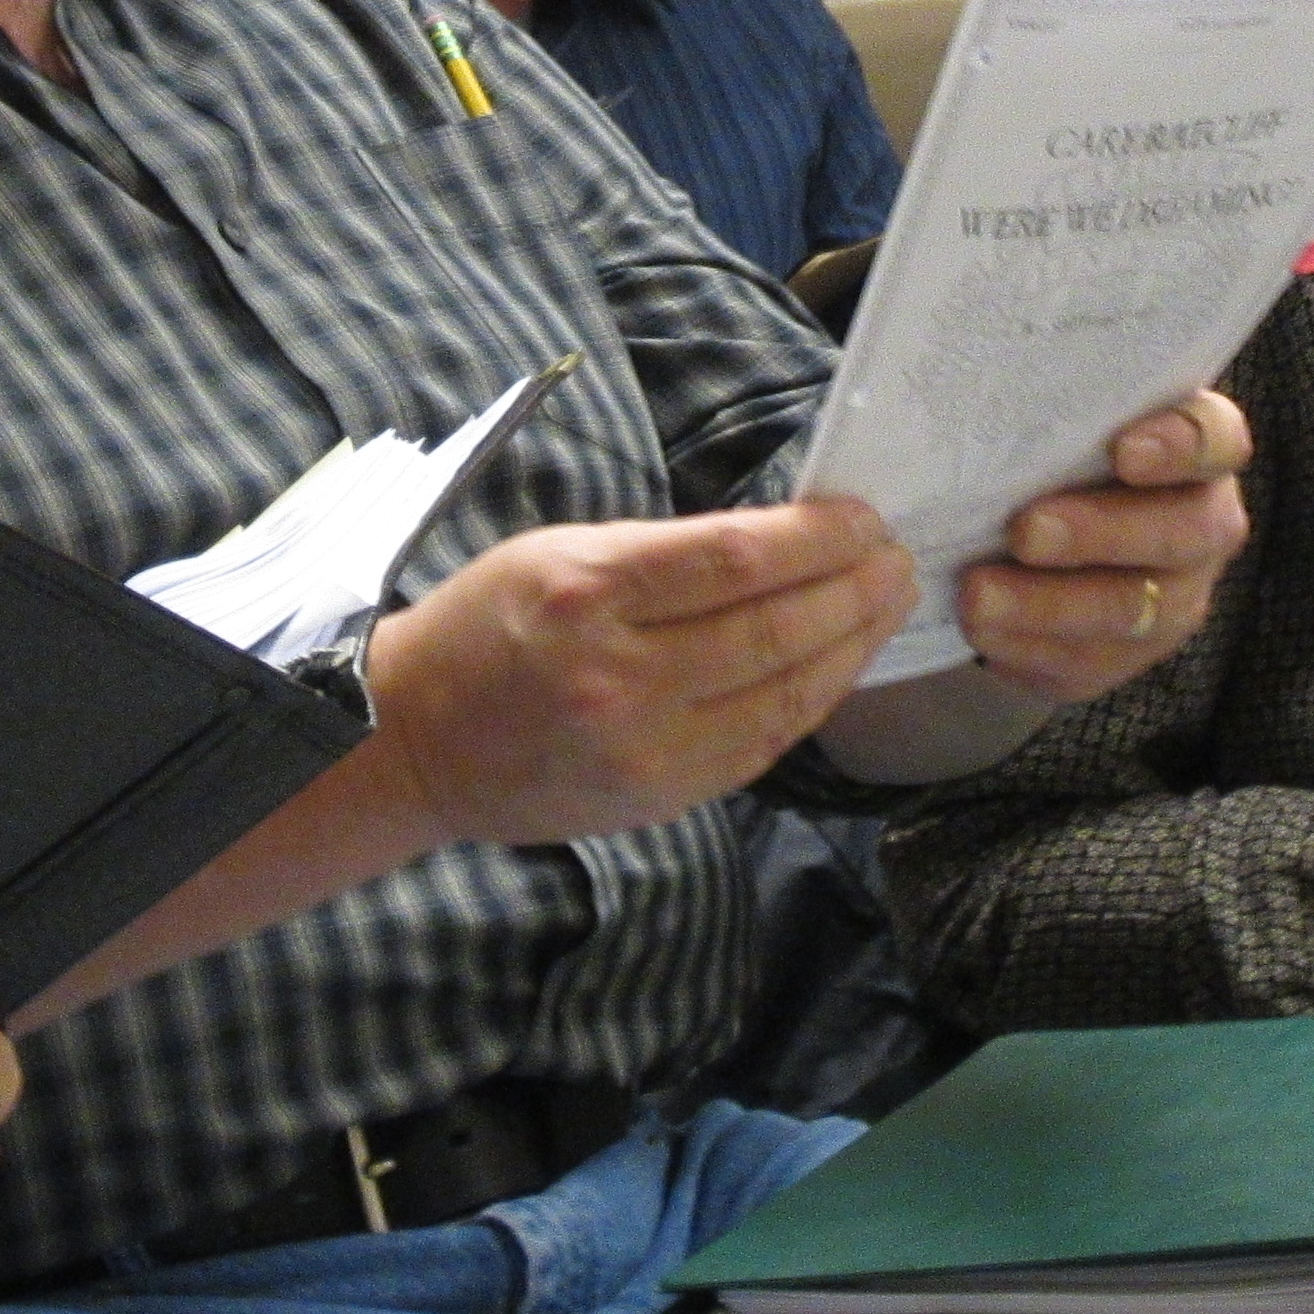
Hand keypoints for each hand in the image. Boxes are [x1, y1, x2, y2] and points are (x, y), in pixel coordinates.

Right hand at [366, 497, 915, 843]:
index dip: (817, 536)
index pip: (734, 559)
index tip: (863, 515)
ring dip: (850, 645)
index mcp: (588, 593)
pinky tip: (841, 666)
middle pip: (773, 628)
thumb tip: (778, 542)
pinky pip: (762, 746)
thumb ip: (664, 553)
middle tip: (898, 557)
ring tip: (889, 604)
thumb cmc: (486, 625)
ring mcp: (644, 749)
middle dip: (854, 589)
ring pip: (783, 694)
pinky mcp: (660, 798)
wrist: (416, 742)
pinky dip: (812, 701)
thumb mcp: (558, 552)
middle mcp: (619, 676)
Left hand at [950, 389, 1252, 703]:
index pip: (1215, 439)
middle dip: (1100, 533)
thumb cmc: (1047, 447)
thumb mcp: (1052, 415)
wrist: (1029, 528)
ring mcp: (1172, 598)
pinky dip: (1028, 647)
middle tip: (1025, 530)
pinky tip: (981, 629)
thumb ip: (1042, 399)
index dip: (1179, 447)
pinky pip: (1088, 662)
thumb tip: (973, 388)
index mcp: (1197, 447)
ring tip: (979, 594)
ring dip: (1050, 604)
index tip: (1122, 450)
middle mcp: (1202, 524)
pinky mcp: (1124, 655)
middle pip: (1180, 532)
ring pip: (1133, 611)